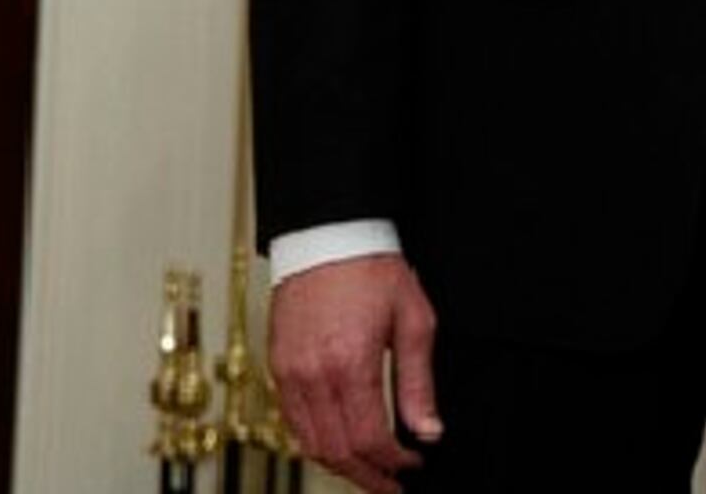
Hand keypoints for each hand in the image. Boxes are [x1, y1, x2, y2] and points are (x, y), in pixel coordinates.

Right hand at [269, 254, 440, 493]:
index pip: (370, 437)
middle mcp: (313, 375)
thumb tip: (428, 429)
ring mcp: (289, 373)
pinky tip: (339, 443)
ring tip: (369, 470)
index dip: (394, 461)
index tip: (414, 464)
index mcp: (350, 364)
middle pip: (336, 450)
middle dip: (367, 475)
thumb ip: (418, 382)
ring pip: (309, 443)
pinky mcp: (277, 367)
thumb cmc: (373, 270)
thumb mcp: (415, 321)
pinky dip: (315, 442)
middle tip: (392, 483)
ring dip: (340, 465)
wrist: (329, 236)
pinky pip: (291, 422)